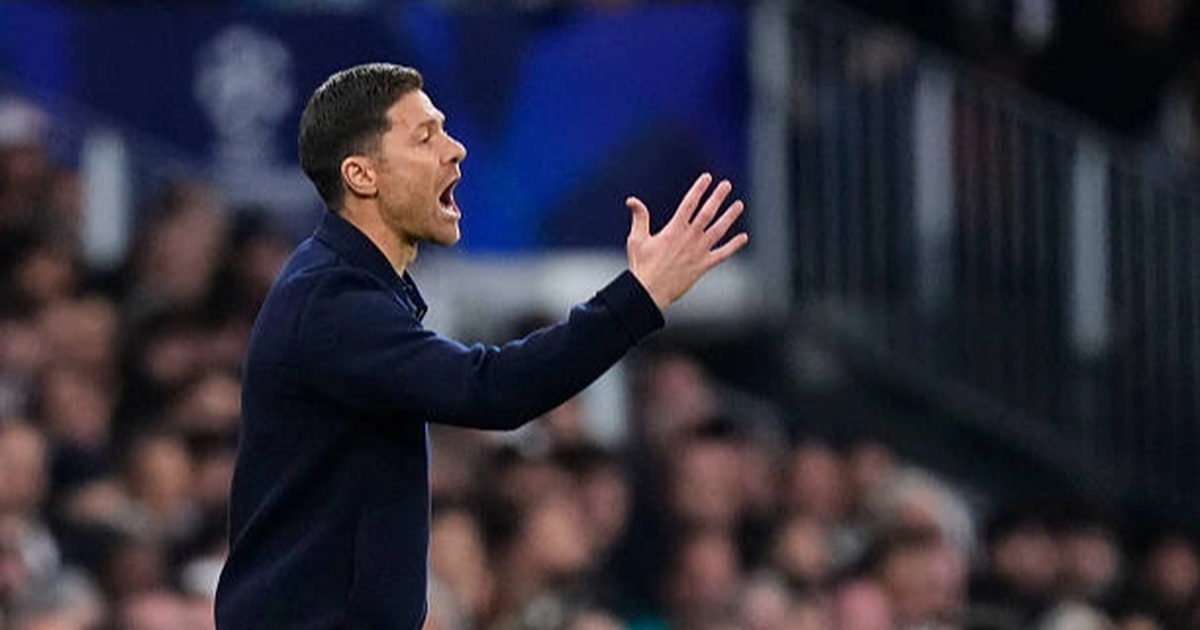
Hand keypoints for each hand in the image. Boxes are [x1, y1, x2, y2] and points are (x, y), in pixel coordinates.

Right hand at [625, 173, 748, 309]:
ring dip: (730, 216)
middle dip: (718, 197)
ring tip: (739, 205)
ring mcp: (699, 251)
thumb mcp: (637, 239)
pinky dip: (734, 246)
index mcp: (674, 229)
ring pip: (719, 230)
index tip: (707, 178)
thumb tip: (632, 200)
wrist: (649, 291)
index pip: (690, 203)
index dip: (699, 189)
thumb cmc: (642, 266)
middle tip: (726, 185)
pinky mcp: (703, 265)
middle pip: (708, 212)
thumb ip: (639, 218)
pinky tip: (743, 238)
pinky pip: (723, 254)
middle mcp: (690, 237)